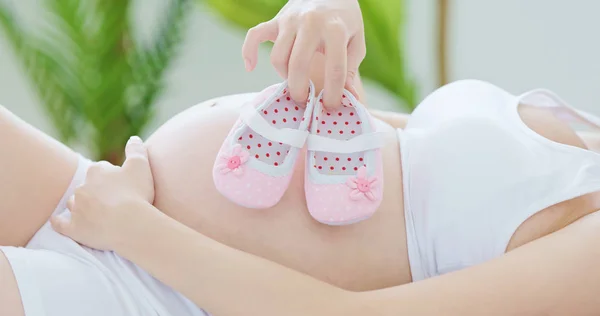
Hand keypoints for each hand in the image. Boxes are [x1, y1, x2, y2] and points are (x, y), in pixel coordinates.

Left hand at [51, 136, 155, 250]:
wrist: (129, 224)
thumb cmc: (136, 194)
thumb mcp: (141, 166)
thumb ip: (136, 150)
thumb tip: (134, 138)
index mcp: (97, 171)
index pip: (101, 170)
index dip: (112, 177)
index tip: (122, 186)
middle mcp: (82, 187)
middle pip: (87, 186)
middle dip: (96, 192)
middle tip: (112, 201)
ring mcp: (76, 208)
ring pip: (74, 203)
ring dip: (81, 206)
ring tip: (94, 214)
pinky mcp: (73, 227)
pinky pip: (59, 223)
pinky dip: (59, 222)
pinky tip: (60, 222)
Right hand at [242, 0, 365, 109]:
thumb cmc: (344, 21)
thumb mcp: (356, 42)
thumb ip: (352, 69)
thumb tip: (351, 98)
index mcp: (335, 29)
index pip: (334, 69)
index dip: (333, 93)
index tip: (331, 106)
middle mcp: (310, 23)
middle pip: (298, 65)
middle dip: (300, 90)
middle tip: (305, 101)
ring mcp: (290, 20)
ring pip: (277, 57)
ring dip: (284, 75)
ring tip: (294, 80)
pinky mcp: (276, 20)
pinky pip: (254, 36)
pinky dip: (248, 51)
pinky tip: (250, 67)